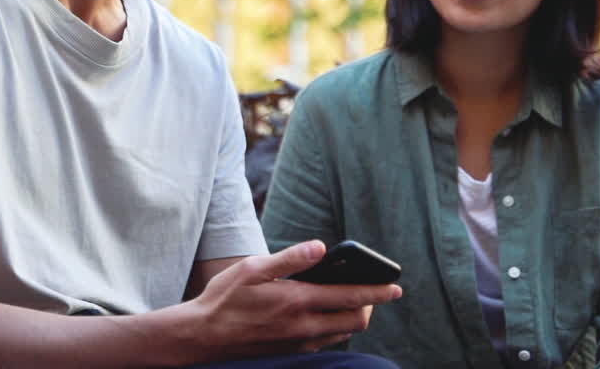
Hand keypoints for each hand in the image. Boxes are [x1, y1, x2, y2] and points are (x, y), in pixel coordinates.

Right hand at [178, 241, 401, 360]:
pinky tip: (323, 316)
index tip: (396, 287)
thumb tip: (320, 247)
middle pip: (355, 320)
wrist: (203, 336)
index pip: (351, 296)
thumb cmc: (224, 297)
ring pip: (342, 334)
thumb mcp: (252, 268)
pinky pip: (324, 342)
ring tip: (349, 301)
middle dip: (369, 306)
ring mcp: (299, 343)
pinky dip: (333, 329)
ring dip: (351, 318)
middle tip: (371, 291)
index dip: (378, 291)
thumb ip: (289, 258)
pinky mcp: (290, 352)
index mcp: (298, 301)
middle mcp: (304, 326)